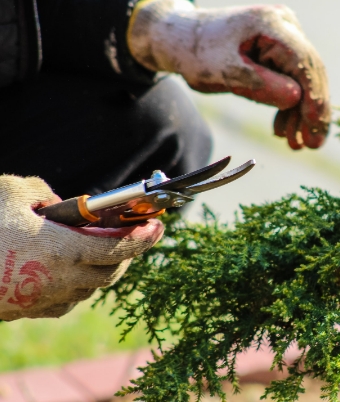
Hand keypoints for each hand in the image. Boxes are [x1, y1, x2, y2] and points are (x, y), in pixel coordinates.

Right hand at [0, 175, 162, 320]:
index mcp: (64, 251)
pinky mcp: (27, 311)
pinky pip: (67, 301)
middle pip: (112, 273)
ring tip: (105, 251)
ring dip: (104, 271)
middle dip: (128, 254)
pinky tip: (73, 271)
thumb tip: (61, 203)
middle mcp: (61, 280)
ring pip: (91, 289)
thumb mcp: (13, 192)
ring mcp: (44, 300)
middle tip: (135, 236)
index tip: (160, 226)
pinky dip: (79, 286)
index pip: (120, 248)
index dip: (144, 238)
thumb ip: (45, 192)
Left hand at [127, 0, 329, 149]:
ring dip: (300, 113)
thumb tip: (296, 99)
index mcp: (271, 24)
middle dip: (312, 111)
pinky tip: (284, 129)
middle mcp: (285, 25)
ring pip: (303, 79)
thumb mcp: (224, 72)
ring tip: (295, 144)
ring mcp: (284, 36)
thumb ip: (259, 84)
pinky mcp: (279, 50)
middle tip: (312, 145)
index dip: (314, 97)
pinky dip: (288, 105)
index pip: (304, 62)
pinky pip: (292, 79)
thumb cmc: (198, 53)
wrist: (182, 39)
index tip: (316, 128)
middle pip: (309, 71)